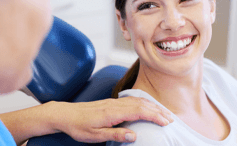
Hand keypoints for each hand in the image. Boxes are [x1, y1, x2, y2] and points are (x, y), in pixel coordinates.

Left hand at [47, 97, 173, 142]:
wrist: (65, 114)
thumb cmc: (78, 126)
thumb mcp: (95, 135)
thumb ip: (115, 134)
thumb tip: (134, 135)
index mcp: (112, 112)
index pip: (139, 111)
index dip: (154, 116)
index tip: (166, 122)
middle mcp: (115, 104)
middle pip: (142, 104)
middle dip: (158, 111)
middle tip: (171, 119)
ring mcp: (113, 102)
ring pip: (137, 100)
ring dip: (152, 106)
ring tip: (164, 113)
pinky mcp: (111, 102)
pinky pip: (131, 100)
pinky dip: (143, 102)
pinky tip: (147, 106)